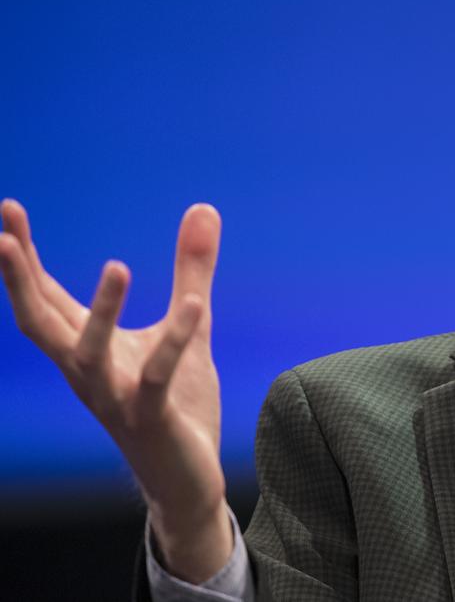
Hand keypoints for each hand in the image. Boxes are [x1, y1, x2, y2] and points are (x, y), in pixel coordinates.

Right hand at [0, 199, 231, 582]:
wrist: (188, 477)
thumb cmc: (178, 401)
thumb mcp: (189, 324)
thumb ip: (192, 271)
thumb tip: (203, 207)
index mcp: (88, 348)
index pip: (45, 297)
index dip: (22, 257)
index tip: (8, 209)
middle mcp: (88, 372)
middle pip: (39, 321)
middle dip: (19, 278)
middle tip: (3, 232)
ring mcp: (114, 397)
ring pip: (88, 354)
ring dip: (100, 312)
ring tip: (118, 265)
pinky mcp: (150, 418)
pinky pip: (156, 379)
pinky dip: (173, 342)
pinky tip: (194, 306)